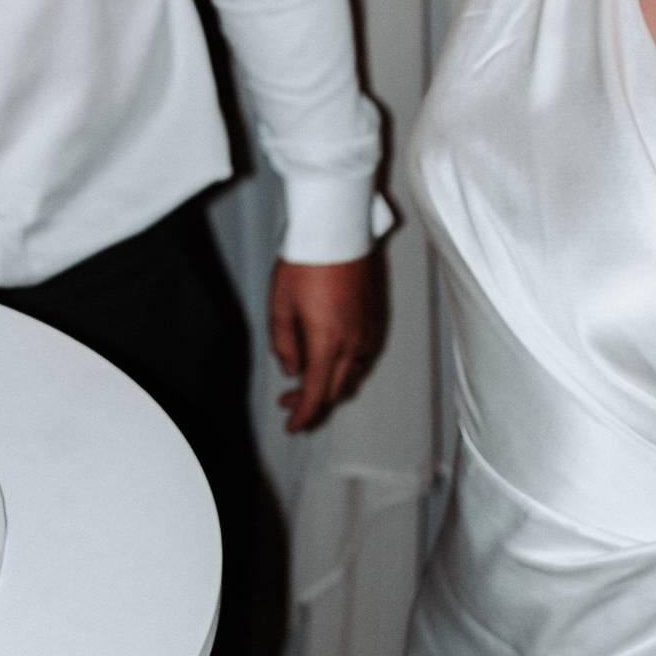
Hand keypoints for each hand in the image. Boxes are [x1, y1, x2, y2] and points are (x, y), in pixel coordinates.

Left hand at [269, 255, 381, 432]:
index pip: (317, 394)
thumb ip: (283, 343)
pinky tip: (330, 356)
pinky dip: (345, 365)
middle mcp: (354, 343)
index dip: (304, 416)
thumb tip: (291, 368)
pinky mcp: (375, 316)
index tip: (293, 427)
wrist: (338, 228)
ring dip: (330, 383)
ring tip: (306, 376)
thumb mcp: (280, 305)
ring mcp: (368, 330)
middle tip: (289, 400)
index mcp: (328, 343)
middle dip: (313, 402)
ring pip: (352, 373)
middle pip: (336, 390)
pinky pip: (363, 354)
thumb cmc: (307, 262)